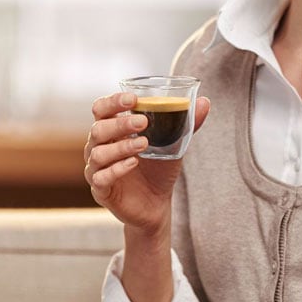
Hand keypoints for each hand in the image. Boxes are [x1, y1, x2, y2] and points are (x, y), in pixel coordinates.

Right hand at [84, 91, 209, 231]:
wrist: (157, 203)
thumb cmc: (159, 166)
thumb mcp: (174, 143)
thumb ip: (186, 122)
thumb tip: (205, 101)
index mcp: (112, 130)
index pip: (101, 109)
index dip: (113, 102)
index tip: (133, 99)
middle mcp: (99, 147)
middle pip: (98, 129)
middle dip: (120, 123)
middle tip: (143, 122)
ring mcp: (97, 169)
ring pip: (98, 153)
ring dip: (122, 146)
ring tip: (144, 144)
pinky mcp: (101, 191)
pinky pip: (100, 178)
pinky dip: (116, 169)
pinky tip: (133, 163)